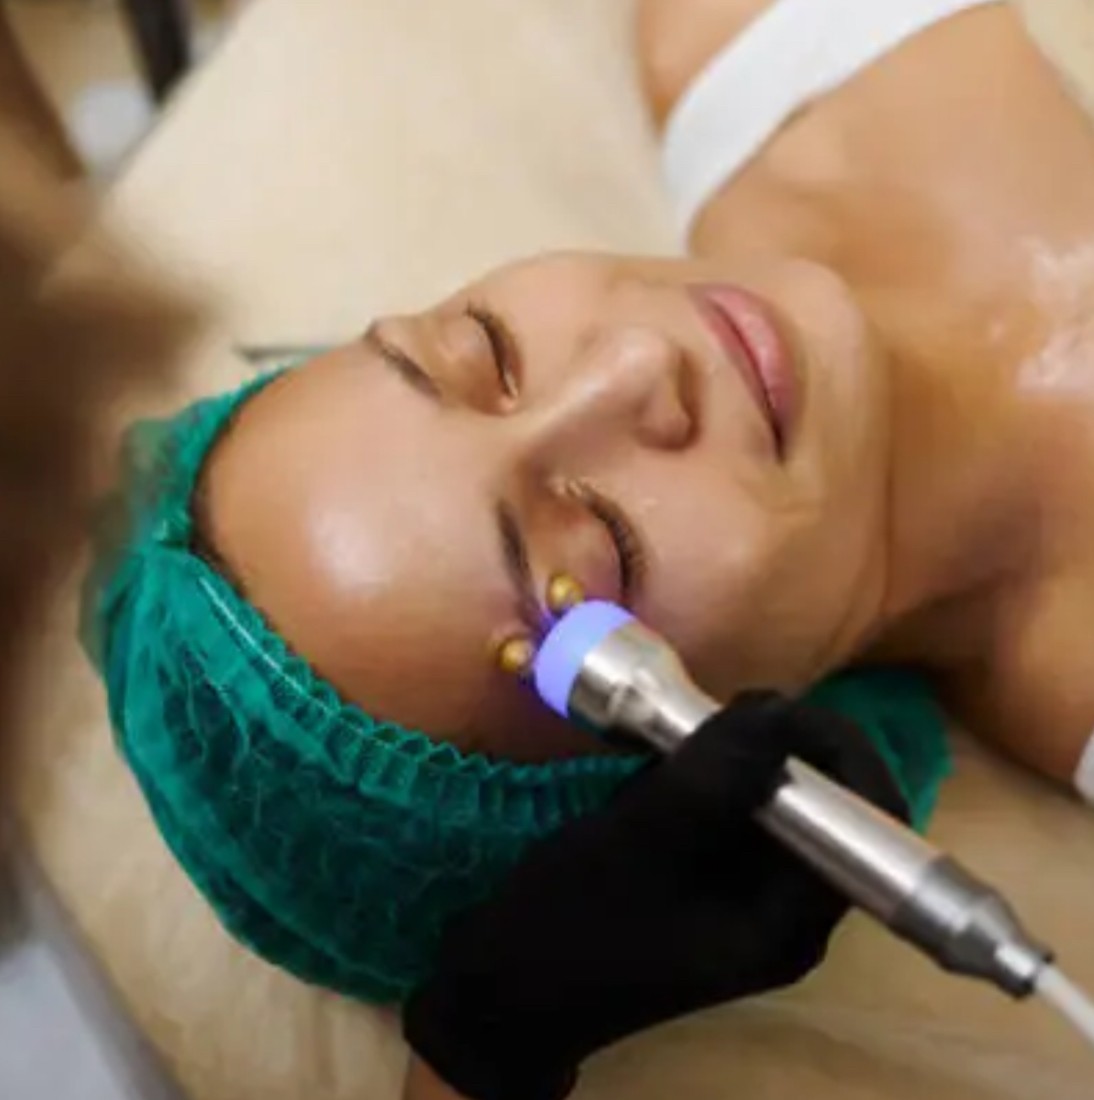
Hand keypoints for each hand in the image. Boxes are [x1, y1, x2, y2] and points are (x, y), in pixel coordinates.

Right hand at [404, 692, 909, 1099]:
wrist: (500, 989)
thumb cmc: (565, 927)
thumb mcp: (632, 847)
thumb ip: (708, 781)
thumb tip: (776, 711)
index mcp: (789, 921)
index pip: (868, 826)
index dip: (834, 752)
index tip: (765, 709)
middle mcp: (784, 908)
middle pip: (827, 803)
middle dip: (773, 744)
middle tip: (703, 716)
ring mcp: (746, 894)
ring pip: (774, 796)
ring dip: (730, 755)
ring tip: (666, 743)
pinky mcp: (708, 877)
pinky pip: (730, 808)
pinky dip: (699, 774)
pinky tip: (650, 771)